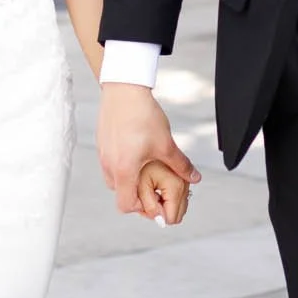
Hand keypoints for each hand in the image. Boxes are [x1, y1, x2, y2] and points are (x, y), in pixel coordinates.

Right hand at [98, 83, 196, 216]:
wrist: (124, 88)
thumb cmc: (143, 115)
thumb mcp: (166, 144)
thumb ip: (181, 165)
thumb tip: (195, 178)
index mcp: (124, 170)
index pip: (126, 205)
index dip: (142, 208)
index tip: (156, 200)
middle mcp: (109, 165)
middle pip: (120, 193)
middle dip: (138, 194)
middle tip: (155, 185)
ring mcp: (103, 154)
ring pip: (115, 179)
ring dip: (130, 179)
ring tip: (147, 166)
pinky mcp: (102, 143)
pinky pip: (111, 164)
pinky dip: (123, 165)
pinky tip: (138, 151)